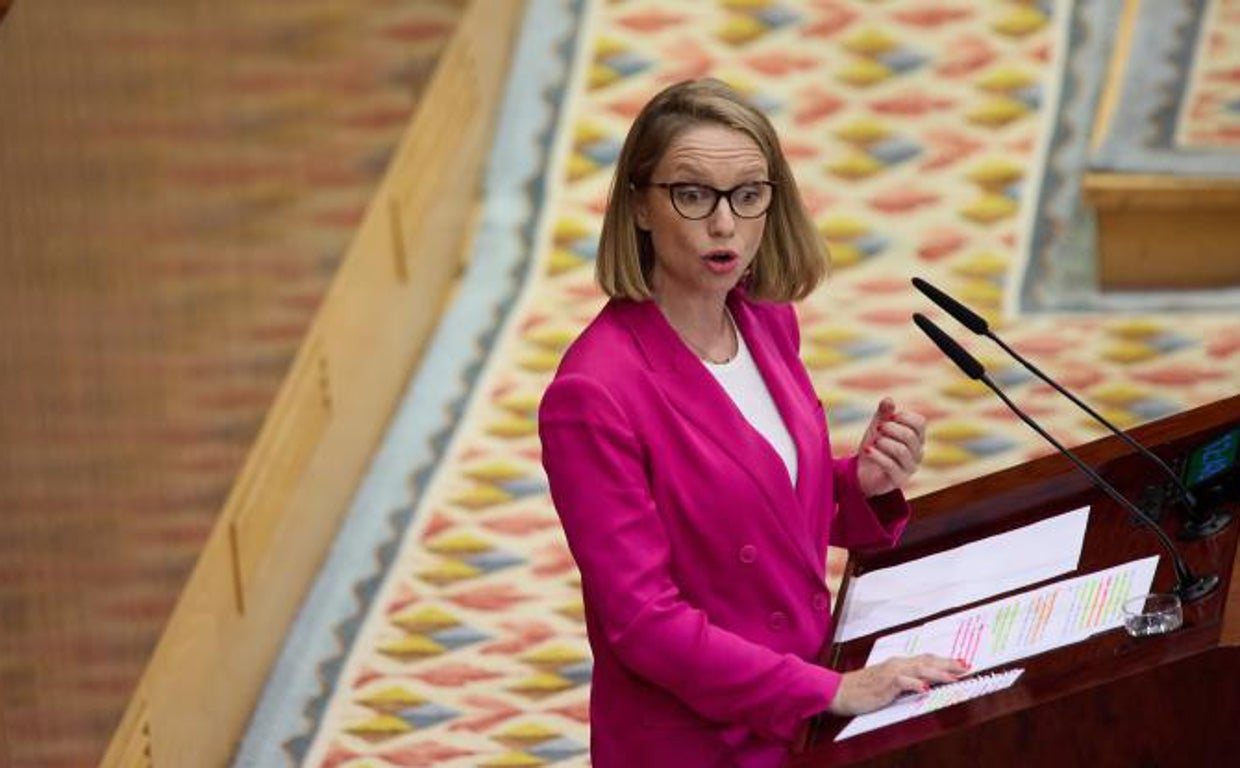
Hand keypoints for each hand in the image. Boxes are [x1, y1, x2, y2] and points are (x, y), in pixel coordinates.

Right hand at [827, 654, 969, 715]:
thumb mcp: (886, 684)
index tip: (960, 664)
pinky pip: (903, 682)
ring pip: (920, 669)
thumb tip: (924, 685)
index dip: (944, 661)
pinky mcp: (885, 684)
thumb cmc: (862, 690)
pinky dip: (916, 684)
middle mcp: (897, 664)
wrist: (840, 691)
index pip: (925, 660)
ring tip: (955, 677)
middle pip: (927, 661)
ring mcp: (891, 673)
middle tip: (967, 666)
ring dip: (939, 672)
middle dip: (948, 663)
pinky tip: (926, 687)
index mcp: (898, 664)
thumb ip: (904, 682)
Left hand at [856, 397, 925, 497]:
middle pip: (910, 436)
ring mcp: (909, 468)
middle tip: (878, 428)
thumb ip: (883, 414)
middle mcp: (917, 453)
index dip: (904, 416)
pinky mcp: (898, 480)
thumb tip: (888, 399)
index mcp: (916, 438)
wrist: (862, 472)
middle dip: (891, 428)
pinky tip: (868, 450)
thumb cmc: (875, 447)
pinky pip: (890, 465)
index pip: (920, 423)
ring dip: (884, 442)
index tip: (889, 416)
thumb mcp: (877, 427)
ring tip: (874, 441)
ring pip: (902, 451)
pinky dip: (877, 455)